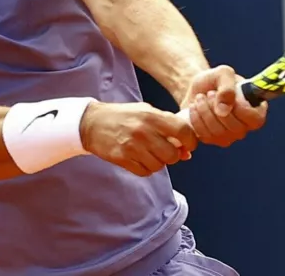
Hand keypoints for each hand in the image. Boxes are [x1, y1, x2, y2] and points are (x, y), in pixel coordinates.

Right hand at [79, 101, 197, 176]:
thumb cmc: (124, 116)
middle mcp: (143, 131)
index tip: (188, 145)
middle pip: (172, 155)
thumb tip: (187, 151)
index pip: (183, 131)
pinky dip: (146, 168)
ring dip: (158, 162)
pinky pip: (145, 172)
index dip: (191, 141)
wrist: (93, 123)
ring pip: (159, 166)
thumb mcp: (147, 112)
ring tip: (150, 153)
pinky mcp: (122, 158)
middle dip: (173, 156)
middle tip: (166, 150)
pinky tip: (140, 158)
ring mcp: (132, 146)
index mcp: (152, 116)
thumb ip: (168, 127)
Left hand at [180, 65, 266, 147]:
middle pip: (235, 128)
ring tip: (200, 97)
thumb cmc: (215, 80)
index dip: (239, 108)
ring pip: (218, 133)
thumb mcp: (223, 73)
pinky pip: (205, 136)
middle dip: (216, 107)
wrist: (197, 89)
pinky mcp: (212, 140)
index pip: (255, 120)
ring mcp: (229, 136)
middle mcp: (245, 127)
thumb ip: (227, 86)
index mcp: (255, 110)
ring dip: (205, 111)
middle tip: (209, 93)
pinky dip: (196, 119)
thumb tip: (224, 110)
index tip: (224, 93)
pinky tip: (194, 106)